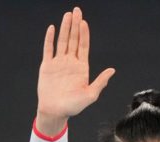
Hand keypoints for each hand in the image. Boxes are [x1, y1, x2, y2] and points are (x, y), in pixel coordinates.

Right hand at [36, 7, 115, 134]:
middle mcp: (70, 62)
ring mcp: (58, 63)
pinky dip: (50, 39)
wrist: (55, 112)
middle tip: (76, 11)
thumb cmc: (73, 106)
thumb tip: (112, 70)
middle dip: (75, 25)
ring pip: (62, 41)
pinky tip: (52, 28)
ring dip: (65, 28)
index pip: (83, 46)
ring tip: (67, 15)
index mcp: (81, 68)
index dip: (84, 34)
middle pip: (73, 40)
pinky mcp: (47, 66)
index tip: (84, 22)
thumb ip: (100, 82)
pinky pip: (48, 49)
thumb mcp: (90, 95)